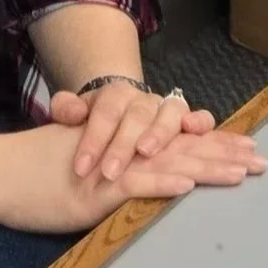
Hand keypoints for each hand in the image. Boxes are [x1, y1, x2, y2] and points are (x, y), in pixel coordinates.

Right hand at [0, 115, 264, 234]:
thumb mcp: (80, 163)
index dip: (210, 142)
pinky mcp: (94, 187)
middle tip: (261, 160)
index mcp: (120, 139)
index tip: (244, 147)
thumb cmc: (31, 173)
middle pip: (180, 146)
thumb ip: (112, 166)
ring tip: (241, 172)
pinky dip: (161, 182)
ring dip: (207, 166)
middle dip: (223, 153)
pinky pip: (133, 182)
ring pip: (166, 161)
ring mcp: (109, 164)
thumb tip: (141, 175)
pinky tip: (187, 184)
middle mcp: (119, 146)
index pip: (174, 139)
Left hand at [49, 80, 215, 183]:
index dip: (93, 139)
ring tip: (147, 152)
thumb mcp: (76, 113)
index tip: (80, 167)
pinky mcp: (187, 122)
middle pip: (135, 117)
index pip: (103, 114)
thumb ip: (67, 109)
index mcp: (114, 95)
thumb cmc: (98, 122)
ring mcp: (167, 109)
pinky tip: (194, 131)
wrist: (123, 109)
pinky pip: (201, 118)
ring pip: (169, 114)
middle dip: (122, 145)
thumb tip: (70, 111)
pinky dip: (200, 122)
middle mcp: (144, 100)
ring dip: (160, 134)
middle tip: (109, 172)